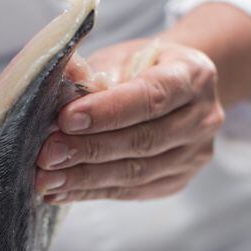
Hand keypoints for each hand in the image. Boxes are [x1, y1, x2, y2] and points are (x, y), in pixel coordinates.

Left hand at [34, 39, 224, 202]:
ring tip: (47, 179)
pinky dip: (92, 192)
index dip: (108, 112)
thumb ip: (93, 71)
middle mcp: (203, 118)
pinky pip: (132, 191)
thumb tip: (60, 77)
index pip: (151, 98)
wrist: (176, 92)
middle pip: (143, 140)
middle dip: (89, 150)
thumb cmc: (141, 69)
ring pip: (137, 172)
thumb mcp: (121, 57)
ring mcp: (194, 155)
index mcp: (193, 75)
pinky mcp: (177, 181)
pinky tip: (62, 191)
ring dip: (86, 179)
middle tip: (47, 155)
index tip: (66, 119)